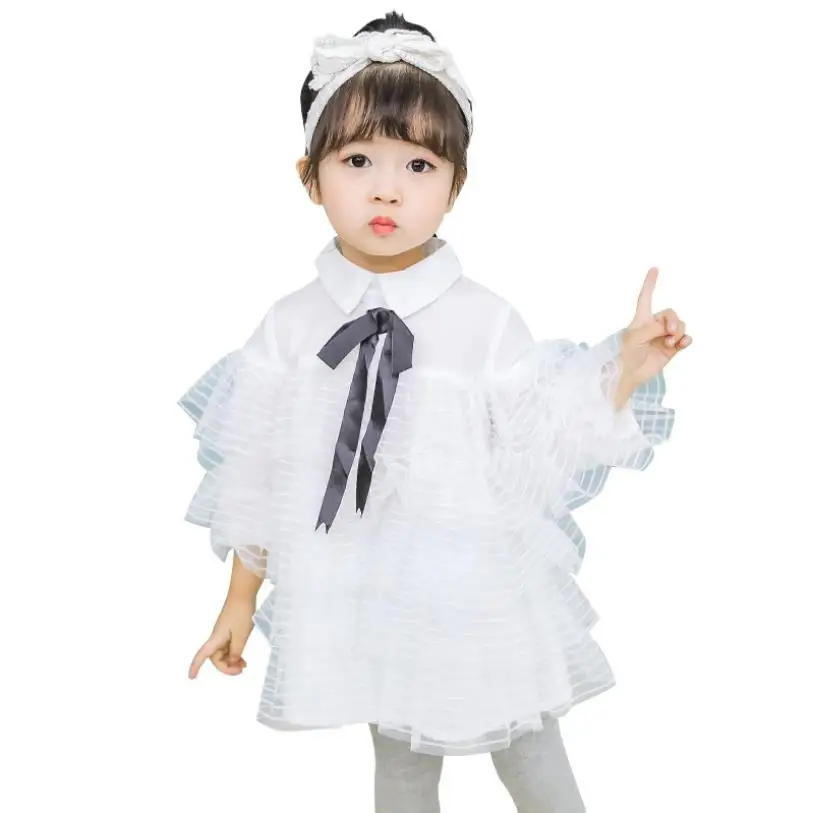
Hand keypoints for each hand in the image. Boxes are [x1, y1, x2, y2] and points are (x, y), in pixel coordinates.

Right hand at [188, 596, 254, 678]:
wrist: (244, 594)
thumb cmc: (241, 613)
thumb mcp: (241, 636)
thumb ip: (236, 652)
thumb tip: (232, 662)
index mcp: (216, 639)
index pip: (202, 655)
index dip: (195, 666)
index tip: (191, 677)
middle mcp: (217, 637)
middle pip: (216, 658)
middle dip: (226, 667)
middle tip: (241, 670)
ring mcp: (223, 633)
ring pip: (223, 653)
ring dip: (232, 661)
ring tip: (243, 665)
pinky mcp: (229, 630)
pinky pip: (229, 646)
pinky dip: (235, 653)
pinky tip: (243, 657)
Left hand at [620, 267, 691, 384]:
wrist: (629, 374)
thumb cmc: (626, 353)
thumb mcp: (636, 336)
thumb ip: (653, 328)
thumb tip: (669, 328)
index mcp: (642, 319)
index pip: (646, 297)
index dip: (650, 283)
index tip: (654, 268)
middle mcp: (654, 326)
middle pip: (671, 314)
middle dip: (673, 321)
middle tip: (669, 332)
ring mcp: (664, 337)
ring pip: (680, 326)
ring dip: (678, 332)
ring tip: (670, 343)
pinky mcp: (671, 349)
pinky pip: (685, 339)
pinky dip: (686, 340)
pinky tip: (683, 344)